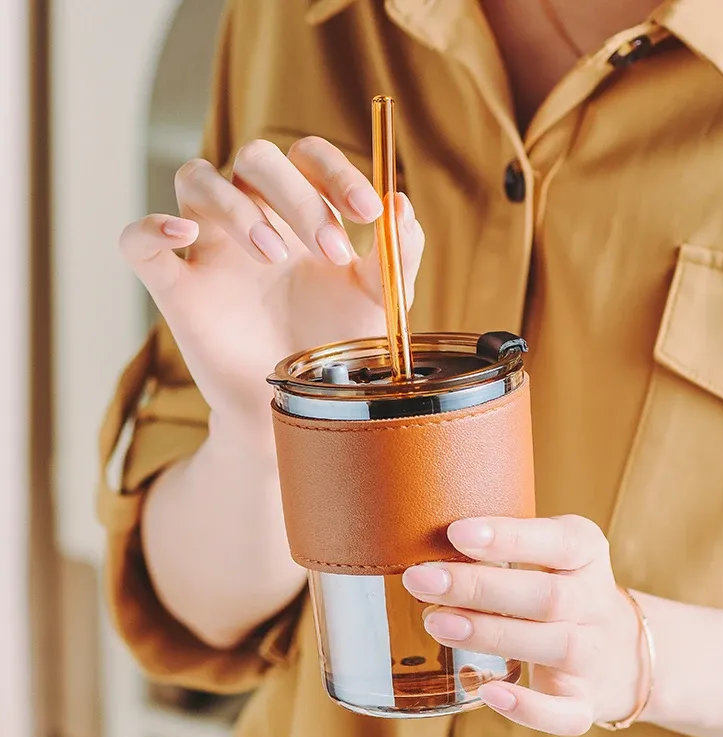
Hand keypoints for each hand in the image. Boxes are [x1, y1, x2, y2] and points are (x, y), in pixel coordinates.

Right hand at [119, 137, 423, 433]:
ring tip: (275, 256)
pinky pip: (137, 241)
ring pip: (197, 178)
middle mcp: (253, 218)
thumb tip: (401, 201)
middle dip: (297, 196)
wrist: (301, 409)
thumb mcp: (380, 303)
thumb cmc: (338, 348)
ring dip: (238, 207)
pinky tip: (183, 234)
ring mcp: (210, 250)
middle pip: (255, 158)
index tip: (369, 213)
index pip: (307, 156)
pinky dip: (150, 227)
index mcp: (301, 213)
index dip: (337, 172)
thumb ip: (399, 254)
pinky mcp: (174, 289)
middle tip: (333, 253)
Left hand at [402, 515, 641, 734]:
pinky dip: (530, 709)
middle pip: (547, 596)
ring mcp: (593, 654)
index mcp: (586, 551)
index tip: (456, 532)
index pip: (556, 540)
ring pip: (552, 645)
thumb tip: (420, 532)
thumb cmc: (558, 583)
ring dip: (490, 634)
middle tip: (421, 580)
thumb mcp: (546, 550)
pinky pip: (567, 714)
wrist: (620, 649)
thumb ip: (501, 541)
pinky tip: (489, 693)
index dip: (508, 537)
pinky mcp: (585, 701)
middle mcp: (595, 601)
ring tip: (434, 622)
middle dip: (480, 588)